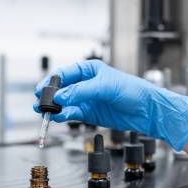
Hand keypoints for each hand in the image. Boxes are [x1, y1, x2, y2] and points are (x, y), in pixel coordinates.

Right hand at [33, 60, 187, 150]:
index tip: (42, 90)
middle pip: (61, 90)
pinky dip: (64, 116)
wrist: (147, 110)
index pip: (64, 74)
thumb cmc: (133, 90)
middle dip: (50, 97)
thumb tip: (61, 97)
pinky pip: (72, 114)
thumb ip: (81, 91)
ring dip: (54, 108)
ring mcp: (87, 100)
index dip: (51, 82)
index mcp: (89, 70)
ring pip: (65, 104)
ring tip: (45, 113)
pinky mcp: (90, 114)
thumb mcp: (105, 86)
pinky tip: (59, 118)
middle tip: (40, 103)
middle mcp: (86, 84)